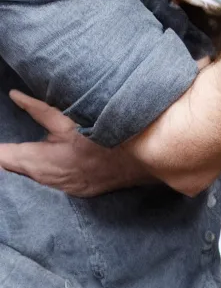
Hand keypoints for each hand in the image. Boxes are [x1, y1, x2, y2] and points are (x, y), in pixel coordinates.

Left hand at [0, 90, 145, 195]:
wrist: (139, 158)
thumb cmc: (102, 136)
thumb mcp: (66, 121)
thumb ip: (37, 110)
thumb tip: (14, 95)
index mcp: (38, 162)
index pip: (3, 158)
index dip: (0, 150)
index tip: (1, 143)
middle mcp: (46, 180)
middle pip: (17, 170)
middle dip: (12, 157)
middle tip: (13, 145)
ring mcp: (63, 189)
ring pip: (37, 179)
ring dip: (32, 166)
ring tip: (36, 151)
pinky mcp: (78, 192)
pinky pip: (56, 184)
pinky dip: (52, 174)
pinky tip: (59, 163)